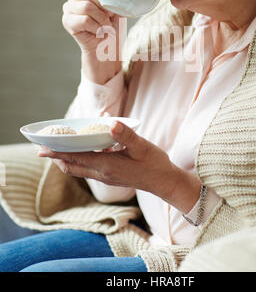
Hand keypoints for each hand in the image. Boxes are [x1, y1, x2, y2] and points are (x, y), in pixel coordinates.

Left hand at [37, 121, 200, 213]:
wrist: (163, 182)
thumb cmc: (154, 163)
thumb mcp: (141, 146)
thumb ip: (125, 135)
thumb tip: (111, 123)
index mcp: (107, 165)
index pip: (75, 158)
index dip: (58, 152)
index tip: (42, 148)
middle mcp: (102, 173)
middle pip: (72, 166)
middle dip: (56, 157)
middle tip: (41, 149)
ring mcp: (106, 177)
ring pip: (78, 169)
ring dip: (66, 160)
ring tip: (56, 150)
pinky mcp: (110, 176)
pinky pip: (87, 169)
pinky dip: (78, 161)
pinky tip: (81, 152)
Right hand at [62, 0, 122, 83]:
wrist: (107, 51)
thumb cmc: (113, 28)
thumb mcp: (118, 8)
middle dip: (103, 4)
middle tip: (110, 16)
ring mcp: (69, 9)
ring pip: (86, 6)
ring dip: (101, 18)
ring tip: (106, 26)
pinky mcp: (67, 22)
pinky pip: (83, 20)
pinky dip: (95, 27)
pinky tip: (98, 32)